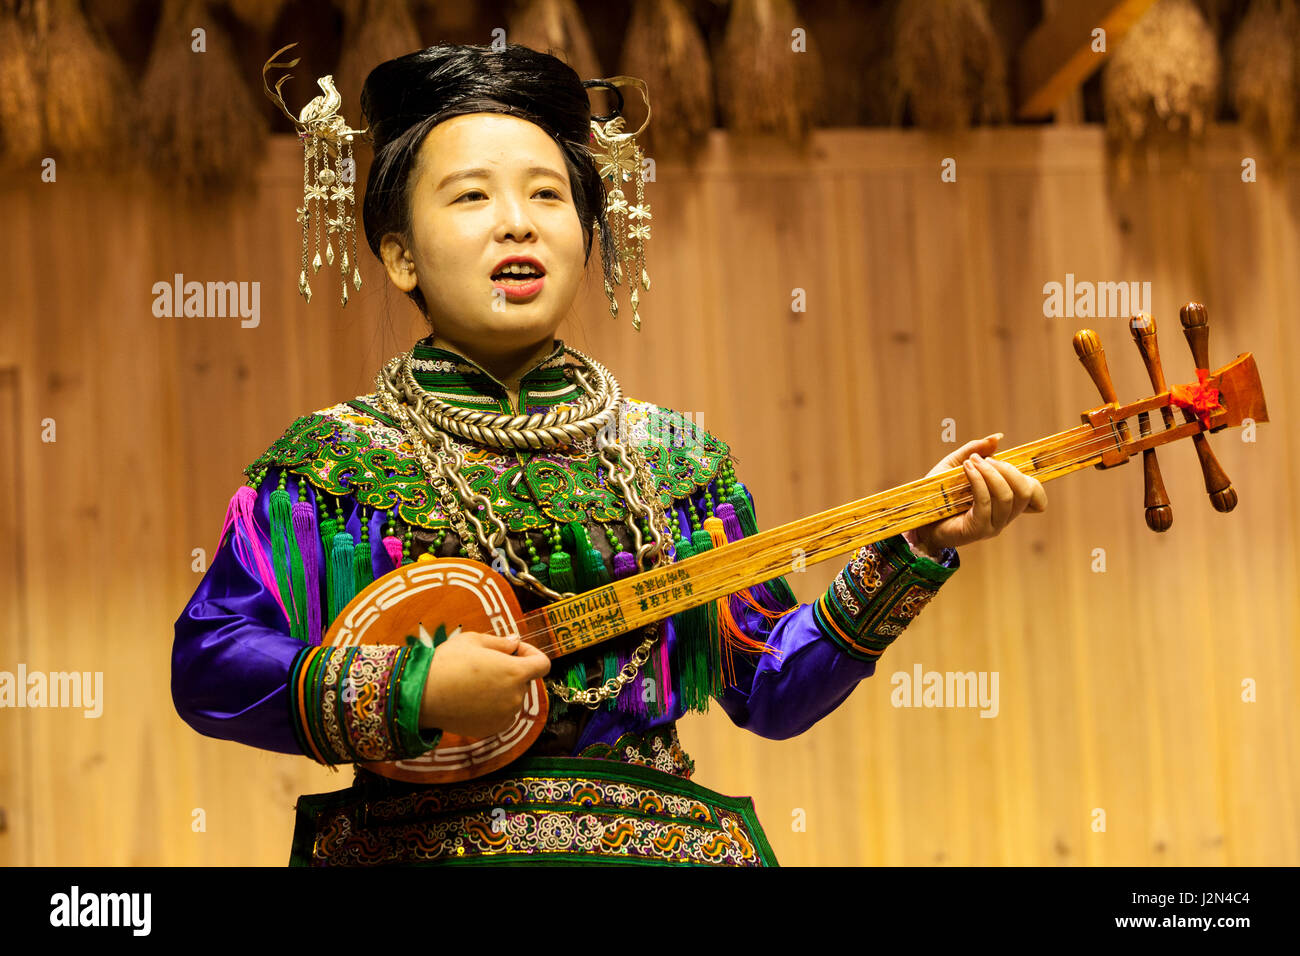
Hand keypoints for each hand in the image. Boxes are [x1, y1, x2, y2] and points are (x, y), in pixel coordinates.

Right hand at [419, 630, 550, 737]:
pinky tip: (470, 698)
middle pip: (524, 681)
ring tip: (473, 681)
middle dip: (511, 670)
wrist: (422, 696)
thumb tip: (515, 643)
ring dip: (501, 689)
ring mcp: (505, 716)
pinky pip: (500, 714)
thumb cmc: (447, 663)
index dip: (532, 654)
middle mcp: (515, 697)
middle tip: (485, 664)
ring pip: (511, 698)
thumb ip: (501, 642)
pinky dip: (492, 706)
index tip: (515, 651)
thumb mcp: (474, 640)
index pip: (543, 664)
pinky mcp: (492, 729)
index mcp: (515, 673)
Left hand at [904, 433, 1046, 554]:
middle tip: (984, 459)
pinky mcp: (977, 530)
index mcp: (1007, 502)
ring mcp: (993, 525)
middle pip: (1024, 492)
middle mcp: (1005, 516)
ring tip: (970, 462)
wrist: (918, 519)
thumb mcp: (956, 465)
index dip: (1031, 479)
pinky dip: (978, 481)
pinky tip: (967, 469)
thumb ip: (977, 450)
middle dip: (1007, 470)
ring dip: (990, 473)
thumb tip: (998, 437)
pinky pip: (985, 502)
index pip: (1036, 495)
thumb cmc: (939, 493)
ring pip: (1006, 497)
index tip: (1003, 463)